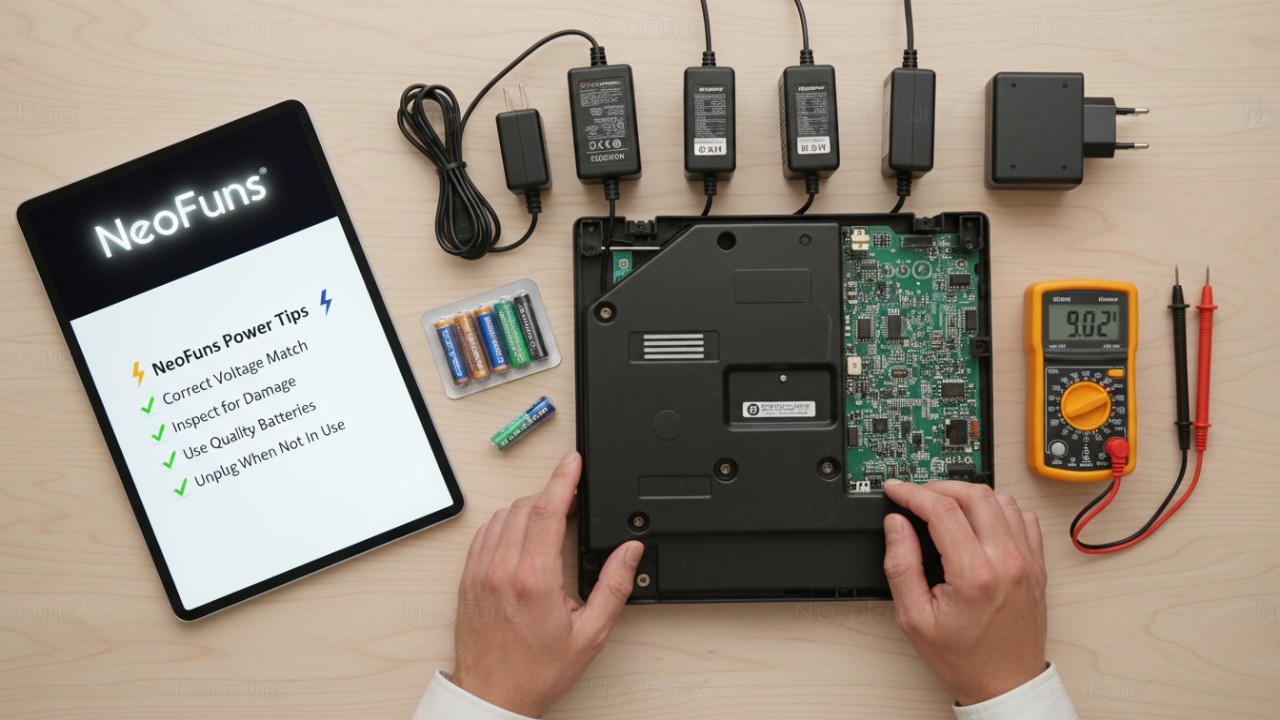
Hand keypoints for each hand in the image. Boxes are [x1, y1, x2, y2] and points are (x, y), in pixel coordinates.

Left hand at [451, 450, 643, 716]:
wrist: (492, 694)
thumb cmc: (537, 671)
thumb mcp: (590, 633)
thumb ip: (613, 587)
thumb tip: (629, 552)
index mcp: (535, 579)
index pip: (547, 510)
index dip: (563, 478)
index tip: (573, 462)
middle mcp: (502, 570)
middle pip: (526, 506)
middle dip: (550, 495)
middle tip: (572, 504)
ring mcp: (480, 572)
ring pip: (503, 516)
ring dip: (527, 510)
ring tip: (549, 524)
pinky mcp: (467, 578)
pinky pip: (485, 534)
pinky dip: (505, 526)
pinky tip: (521, 539)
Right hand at [881, 480, 1047, 705]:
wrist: (1004, 682)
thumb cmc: (964, 657)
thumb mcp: (914, 618)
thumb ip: (901, 566)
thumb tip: (896, 525)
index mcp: (975, 575)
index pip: (943, 510)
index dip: (913, 493)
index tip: (897, 490)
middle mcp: (1007, 562)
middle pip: (975, 494)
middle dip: (940, 487)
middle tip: (918, 495)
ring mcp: (1027, 562)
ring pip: (1002, 500)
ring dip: (970, 495)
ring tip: (947, 506)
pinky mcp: (1037, 565)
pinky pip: (1023, 518)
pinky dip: (999, 509)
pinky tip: (981, 520)